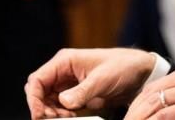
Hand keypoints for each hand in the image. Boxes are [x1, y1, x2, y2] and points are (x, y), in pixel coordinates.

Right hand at [25, 48, 155, 118]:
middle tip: (54, 119)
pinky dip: (61, 114)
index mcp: (65, 61)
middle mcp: (63, 71)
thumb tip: (63, 102)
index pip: (38, 79)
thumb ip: (82, 91)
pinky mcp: (76, 93)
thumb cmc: (122, 67)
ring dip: (51, 112)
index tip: (39, 114)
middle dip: (41, 107)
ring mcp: (68, 83)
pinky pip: (60, 106)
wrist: (140, 72)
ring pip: (47, 100)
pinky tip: (71, 116)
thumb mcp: (102, 79)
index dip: (33, 98)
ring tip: (66, 118)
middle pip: (39, 91)